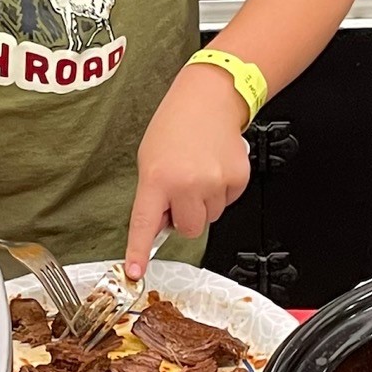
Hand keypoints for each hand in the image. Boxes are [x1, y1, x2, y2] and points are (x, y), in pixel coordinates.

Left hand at [125, 63, 251, 275]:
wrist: (210, 99)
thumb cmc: (175, 125)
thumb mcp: (149, 159)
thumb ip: (153, 195)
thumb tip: (161, 226)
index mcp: (157, 179)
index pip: (145, 224)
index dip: (139, 252)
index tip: (134, 272)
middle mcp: (187, 184)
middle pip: (189, 229)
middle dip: (184, 216)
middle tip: (182, 189)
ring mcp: (215, 184)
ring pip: (210, 217)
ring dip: (203, 202)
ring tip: (199, 171)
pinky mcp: (237, 181)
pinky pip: (227, 202)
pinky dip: (220, 191)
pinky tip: (214, 167)